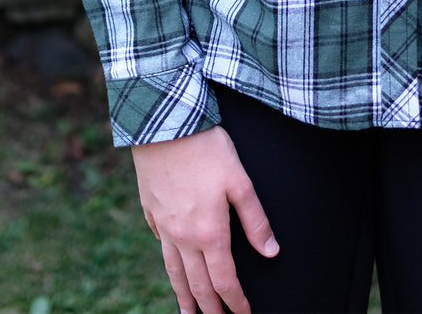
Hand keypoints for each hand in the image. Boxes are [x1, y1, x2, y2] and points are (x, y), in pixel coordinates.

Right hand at [131, 125, 278, 313]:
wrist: (164, 125)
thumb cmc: (207, 148)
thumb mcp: (240, 181)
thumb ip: (256, 220)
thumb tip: (271, 251)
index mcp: (210, 232)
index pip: (225, 280)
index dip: (235, 301)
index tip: (244, 313)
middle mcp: (183, 237)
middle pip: (197, 284)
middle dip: (210, 308)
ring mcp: (164, 226)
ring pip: (174, 272)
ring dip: (184, 295)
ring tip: (188, 313)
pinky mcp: (150, 212)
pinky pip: (160, 246)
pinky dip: (168, 263)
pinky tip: (172, 265)